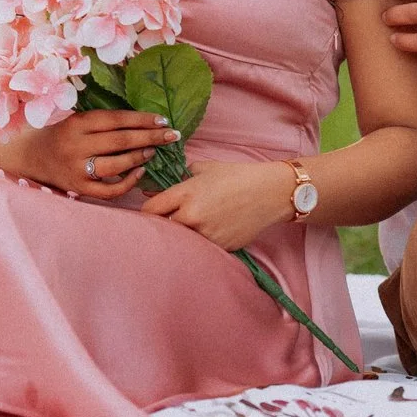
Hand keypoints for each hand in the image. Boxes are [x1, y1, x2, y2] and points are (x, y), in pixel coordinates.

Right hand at [0, 109, 178, 200]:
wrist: (31, 156)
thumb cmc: (62, 135)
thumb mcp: (78, 120)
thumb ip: (104, 122)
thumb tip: (144, 122)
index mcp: (77, 123)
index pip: (117, 120)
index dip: (142, 120)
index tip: (163, 120)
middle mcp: (76, 145)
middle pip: (120, 141)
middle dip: (150, 137)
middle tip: (172, 135)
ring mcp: (77, 168)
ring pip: (116, 164)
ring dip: (140, 157)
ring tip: (154, 151)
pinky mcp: (79, 188)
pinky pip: (109, 189)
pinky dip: (128, 181)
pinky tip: (139, 172)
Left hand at [142, 159, 295, 250]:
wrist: (269, 192)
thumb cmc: (238, 176)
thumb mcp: (207, 168)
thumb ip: (183, 177)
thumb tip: (164, 188)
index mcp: (185, 193)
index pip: (151, 210)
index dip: (147, 212)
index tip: (149, 213)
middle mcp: (192, 216)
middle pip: (163, 228)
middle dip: (163, 225)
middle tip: (167, 222)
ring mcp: (206, 234)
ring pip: (182, 240)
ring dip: (183, 235)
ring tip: (191, 228)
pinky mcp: (220, 247)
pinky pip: (202, 247)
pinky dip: (202, 242)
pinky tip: (211, 232)